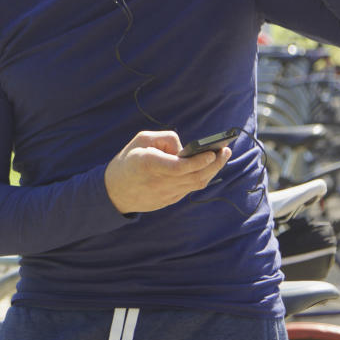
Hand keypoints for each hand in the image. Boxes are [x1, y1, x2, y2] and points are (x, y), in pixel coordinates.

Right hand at [104, 130, 231, 213]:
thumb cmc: (128, 161)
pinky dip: (202, 177)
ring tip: (221, 157)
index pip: (180, 167)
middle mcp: (160, 182)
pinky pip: (191, 189)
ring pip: (197, 184)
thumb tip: (185, 148)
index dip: (199, 161)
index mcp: (150, 164)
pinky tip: (208, 168)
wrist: (114, 192)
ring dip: (212, 171)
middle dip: (214, 164)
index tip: (212, 152)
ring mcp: (166, 194)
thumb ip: (166, 138)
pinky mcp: (169, 200)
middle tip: (225, 151)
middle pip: (195, 177)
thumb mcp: (141, 139)